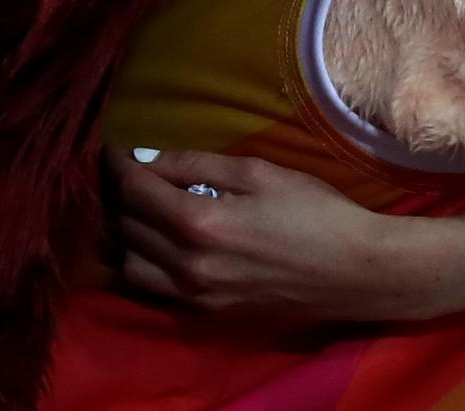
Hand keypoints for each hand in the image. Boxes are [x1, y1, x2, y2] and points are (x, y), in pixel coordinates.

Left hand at [103, 147, 444, 324]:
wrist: (352, 271)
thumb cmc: (315, 211)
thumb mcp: (260, 172)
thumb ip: (199, 166)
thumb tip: (151, 160)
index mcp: (199, 223)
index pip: (134, 191)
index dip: (117, 165)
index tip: (112, 149)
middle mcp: (186, 266)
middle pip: (126, 228)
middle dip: (121, 196)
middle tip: (130, 175)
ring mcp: (193, 297)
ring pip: (130, 266)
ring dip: (128, 236)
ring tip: (144, 214)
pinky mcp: (205, 316)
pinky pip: (154, 292)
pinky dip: (148, 266)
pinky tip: (163, 248)